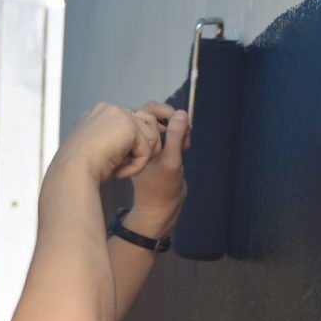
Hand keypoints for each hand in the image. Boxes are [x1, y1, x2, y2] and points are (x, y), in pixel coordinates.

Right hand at [54, 102, 164, 181]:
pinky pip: (146, 150)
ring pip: (150, 137)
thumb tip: (142, 142)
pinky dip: (137, 166)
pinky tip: (120, 173)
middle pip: (146, 123)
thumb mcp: (98, 149)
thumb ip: (117, 140)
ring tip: (122, 170)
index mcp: (99, 112)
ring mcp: (119, 114)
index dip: (135, 142)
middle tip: (130, 166)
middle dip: (145, 147)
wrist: (72, 172)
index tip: (124, 160)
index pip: (131, 121)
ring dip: (140, 158)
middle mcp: (109, 109)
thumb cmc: (81, 168)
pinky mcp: (128, 126)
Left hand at [127, 101, 189, 236]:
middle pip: (158, 116)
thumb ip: (175, 137)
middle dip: (175, 122)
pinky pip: (169, 134)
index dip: (166, 113)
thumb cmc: (161, 188)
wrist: (160, 209)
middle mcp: (140, 139)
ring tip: (185, 145)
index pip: (148, 111)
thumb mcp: (171, 161)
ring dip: (178, 131)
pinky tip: (184, 148)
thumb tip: (181, 114)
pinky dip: (178, 137)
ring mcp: (148, 144)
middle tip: (184, 137)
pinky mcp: (158, 150)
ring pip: (165, 125)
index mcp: (135, 139)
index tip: (180, 125)